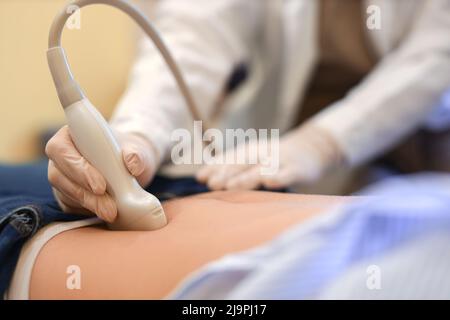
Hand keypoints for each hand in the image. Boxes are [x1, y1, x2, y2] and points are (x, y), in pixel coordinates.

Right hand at [45, 125, 159, 221]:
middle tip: (109, 208)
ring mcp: (61, 176)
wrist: (131, 167)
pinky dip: (87, 210)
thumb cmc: (129, 152)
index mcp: (70, 135)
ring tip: (111, 212)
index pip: (60, 149)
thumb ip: (136, 154)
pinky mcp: (66, 195)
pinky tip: (104, 213)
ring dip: (88, 205)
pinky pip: (70, 205)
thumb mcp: (137, 149)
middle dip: (85, 193)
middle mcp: (60, 155)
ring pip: (65, 192)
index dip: (77, 168)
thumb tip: (132, 164)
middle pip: (59, 175)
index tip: (100, 186)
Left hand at [196, 124, 342, 189]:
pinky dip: (279, 177)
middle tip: (212, 184)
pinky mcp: (297, 169)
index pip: (230, 158)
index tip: (200, 178)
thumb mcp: (253, 159)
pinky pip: (287, 174)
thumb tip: (201, 177)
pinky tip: (270, 183)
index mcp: (250, 151)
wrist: (312, 149)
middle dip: (226, 173)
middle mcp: (263, 153)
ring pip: (262, 169)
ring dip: (246, 177)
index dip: (215, 167)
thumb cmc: (275, 159)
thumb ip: (230, 168)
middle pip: (243, 163)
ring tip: (232, 186)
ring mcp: (280, 161)